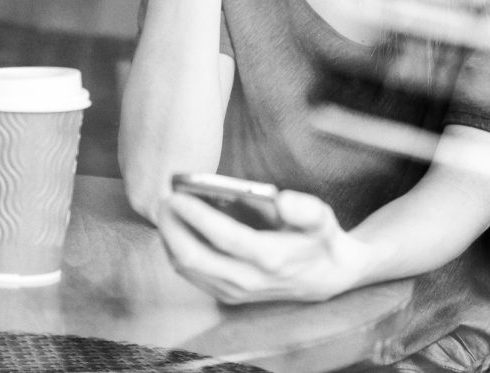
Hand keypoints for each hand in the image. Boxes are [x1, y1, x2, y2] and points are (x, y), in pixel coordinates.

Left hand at [158, 189, 367, 303]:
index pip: (223, 237)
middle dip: (172, 228)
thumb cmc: (320, 239)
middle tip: (162, 200)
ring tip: (164, 212)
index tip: (177, 194)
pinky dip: (176, 252)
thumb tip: (283, 199)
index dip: (196, 215)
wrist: (327, 278)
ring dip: (170, 240)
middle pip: (194, 257)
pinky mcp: (227, 296)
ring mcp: (235, 292)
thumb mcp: (323, 218)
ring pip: (188, 269)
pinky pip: (191, 276)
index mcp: (270, 258)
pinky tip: (175, 231)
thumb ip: (305, 209)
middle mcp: (248, 280)